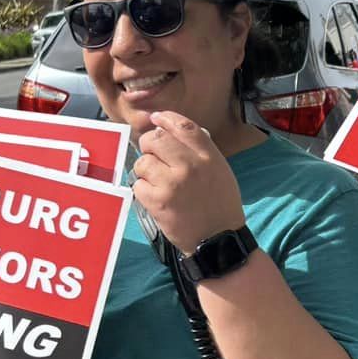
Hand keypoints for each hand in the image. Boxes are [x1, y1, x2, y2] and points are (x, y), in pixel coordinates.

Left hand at [134, 111, 245, 253]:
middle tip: (152, 157)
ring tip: (157, 182)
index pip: (183, 126)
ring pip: (143, 162)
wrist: (217, 239)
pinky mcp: (158, 201)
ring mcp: (172, 183)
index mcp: (208, 156)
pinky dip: (143, 190)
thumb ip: (199, 150)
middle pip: (156, 139)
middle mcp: (190, 165)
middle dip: (149, 145)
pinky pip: (138, 184)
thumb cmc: (220, 204)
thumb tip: (170, 129)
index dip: (165, 118)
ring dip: (145, 171)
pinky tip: (156, 198)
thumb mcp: (219, 170)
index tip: (156, 119)